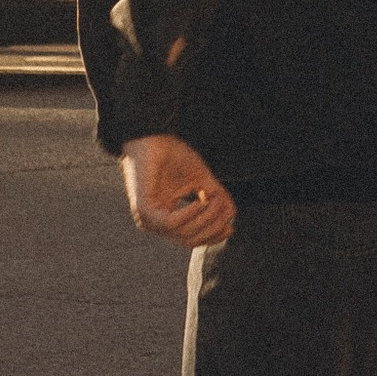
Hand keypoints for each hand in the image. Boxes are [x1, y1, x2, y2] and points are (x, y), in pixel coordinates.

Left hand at [121, 132, 234, 247]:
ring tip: (216, 201)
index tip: (230, 228)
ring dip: (205, 219)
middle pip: (190, 240)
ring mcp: (148, 218)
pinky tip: (201, 202)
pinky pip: (172, 223)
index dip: (212, 237)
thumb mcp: (200, 179)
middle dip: (213, 228)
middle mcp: (156, 223)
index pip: (191, 239)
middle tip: (226, 210)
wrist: (151, 135)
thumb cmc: (171, 154)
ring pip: (183, 234)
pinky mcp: (144, 209)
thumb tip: (232, 214)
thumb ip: (215, 197)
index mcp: (165, 218)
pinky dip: (190, 214)